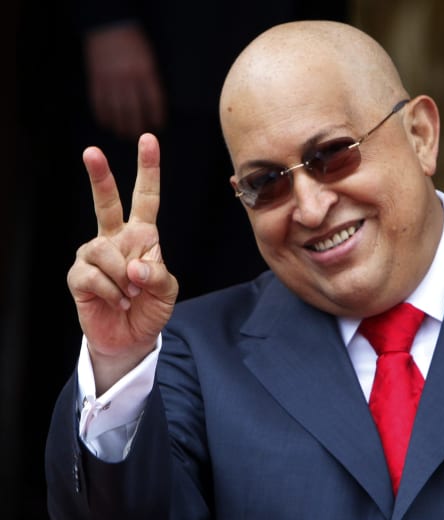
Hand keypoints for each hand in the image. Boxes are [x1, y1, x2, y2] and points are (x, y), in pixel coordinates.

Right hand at [67, 133, 177, 392]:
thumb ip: (157, 275)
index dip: (148, 170)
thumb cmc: (150, 308)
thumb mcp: (167, 291)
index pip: (146, 198)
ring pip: (105, 252)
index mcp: (142, 236)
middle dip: (100, 177)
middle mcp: (115, 239)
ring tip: (130, 295)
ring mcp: (94, 255)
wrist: (131, 338)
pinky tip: (117, 301)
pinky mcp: (79, 275)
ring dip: (123, 278)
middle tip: (91, 152)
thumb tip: (134, 267)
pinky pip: (95, 276)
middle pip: (106, 203)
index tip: (149, 139)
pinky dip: (112, 292)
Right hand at [84, 23, 165, 138]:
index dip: (156, 116)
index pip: (154, 101)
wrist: (109, 27)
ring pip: (116, 111)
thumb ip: (151, 82)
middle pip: (134, 110)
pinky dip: (104, 116)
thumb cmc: (134, 45)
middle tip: (138, 137)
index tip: (157, 126)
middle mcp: (128, 79)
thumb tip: (154, 106)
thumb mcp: (149, 61)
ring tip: (123, 134)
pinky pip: (100, 104)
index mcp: (145, 73)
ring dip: (120, 126)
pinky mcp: (96, 81)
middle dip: (137, 127)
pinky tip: (108, 123)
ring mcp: (111, 80)